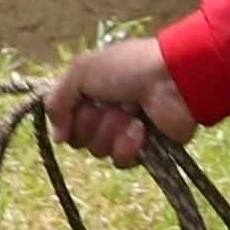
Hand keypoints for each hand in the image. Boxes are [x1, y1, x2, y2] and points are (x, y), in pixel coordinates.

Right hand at [42, 35, 196, 163]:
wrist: (173, 80)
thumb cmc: (128, 68)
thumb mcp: (81, 71)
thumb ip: (57, 101)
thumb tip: (57, 137)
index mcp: (91, 92)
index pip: (66, 121)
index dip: (69, 118)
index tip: (80, 106)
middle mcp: (106, 113)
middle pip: (80, 139)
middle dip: (92, 124)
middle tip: (108, 106)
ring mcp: (126, 132)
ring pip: (99, 151)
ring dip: (112, 131)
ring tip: (130, 114)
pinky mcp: (145, 149)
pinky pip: (122, 160)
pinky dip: (128, 144)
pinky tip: (140, 129)